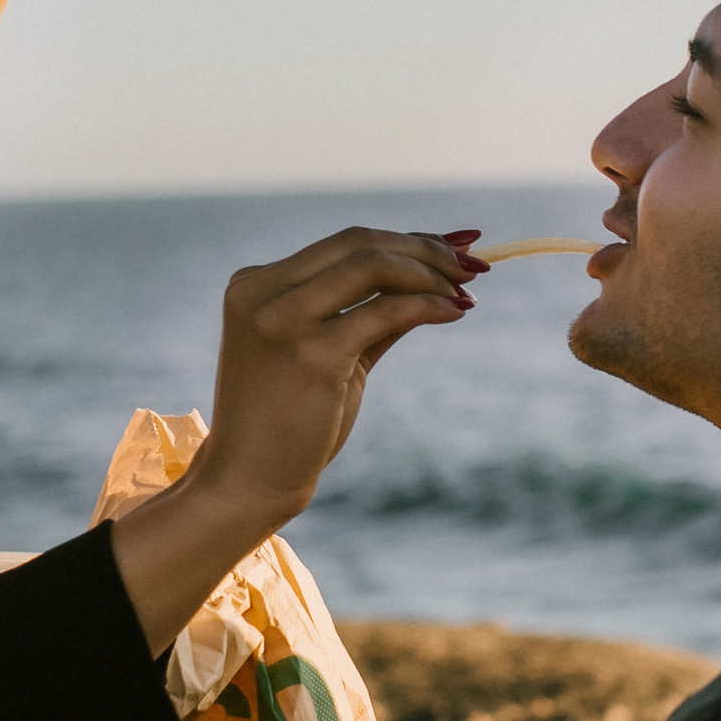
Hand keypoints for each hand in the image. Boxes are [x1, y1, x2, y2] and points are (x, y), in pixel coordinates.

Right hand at [109, 224, 478, 655]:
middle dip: (425, 248)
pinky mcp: (312, 353)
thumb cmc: (288, 424)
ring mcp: (283, 319)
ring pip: (373, 265)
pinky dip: (428, 305)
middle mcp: (263, 291)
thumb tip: (434, 281)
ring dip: (430, 273)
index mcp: (256, 284)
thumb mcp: (328, 355)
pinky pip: (385, 311)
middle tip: (472, 266)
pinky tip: (454, 312)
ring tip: (465, 291)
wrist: (248, 481)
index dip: (406, 239)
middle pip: (360, 243)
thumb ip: (369, 316)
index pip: (344, 244)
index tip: (454, 246)